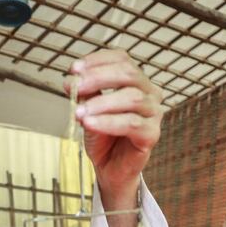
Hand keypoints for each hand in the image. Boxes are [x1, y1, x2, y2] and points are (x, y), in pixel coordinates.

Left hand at [65, 50, 163, 195]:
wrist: (109, 167)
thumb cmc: (102, 136)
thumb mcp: (89, 110)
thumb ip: (84, 94)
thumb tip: (71, 80)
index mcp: (136, 81)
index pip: (122, 59)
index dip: (98, 60)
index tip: (73, 69)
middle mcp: (149, 93)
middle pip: (129, 74)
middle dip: (99, 76)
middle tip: (75, 85)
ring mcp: (154, 114)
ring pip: (132, 98)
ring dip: (101, 102)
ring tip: (79, 112)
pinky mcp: (151, 135)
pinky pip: (132, 123)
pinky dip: (107, 122)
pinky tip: (89, 123)